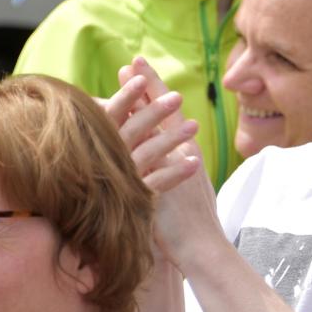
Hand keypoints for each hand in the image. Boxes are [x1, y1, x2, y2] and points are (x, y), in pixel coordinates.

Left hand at [103, 57, 223, 270]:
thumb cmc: (193, 227)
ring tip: (122, 79)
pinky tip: (109, 123)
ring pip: (150, 126)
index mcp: (187, 155)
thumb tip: (157, 161)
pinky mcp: (156, 182)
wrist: (202, 248)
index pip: (168, 115)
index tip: (138, 68)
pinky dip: (126, 137)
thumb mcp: (184, 193)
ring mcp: (169, 166)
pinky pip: (140, 155)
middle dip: (145, 86)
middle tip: (131, 63)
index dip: (152, 90)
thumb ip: (171, 174)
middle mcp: (180, 154)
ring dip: (136, 102)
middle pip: (160, 112)